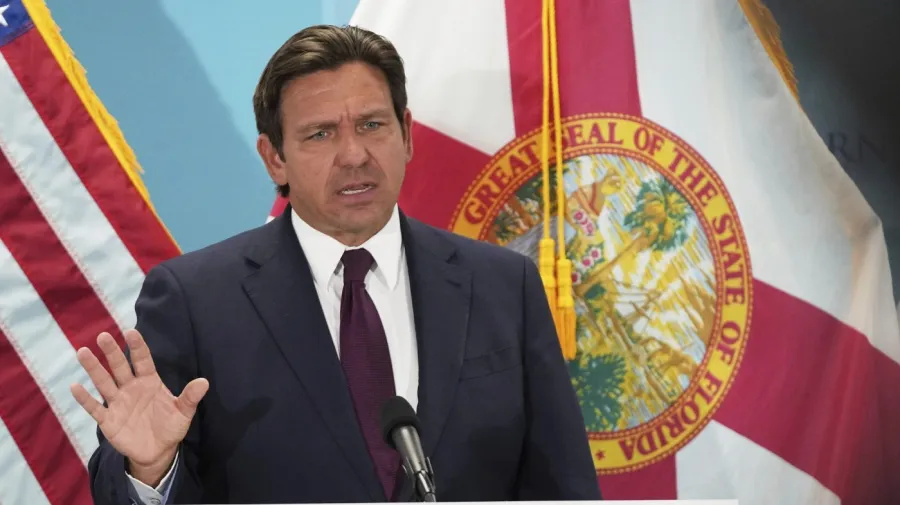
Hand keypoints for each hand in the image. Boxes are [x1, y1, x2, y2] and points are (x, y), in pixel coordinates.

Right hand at [70, 329, 208, 485]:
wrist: (157, 451)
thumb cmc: (170, 426)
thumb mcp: (183, 412)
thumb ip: (190, 397)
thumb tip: (204, 382)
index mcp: (149, 382)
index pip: (143, 360)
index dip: (137, 347)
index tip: (130, 331)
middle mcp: (131, 388)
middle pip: (120, 367)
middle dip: (112, 352)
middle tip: (103, 335)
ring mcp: (118, 403)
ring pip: (104, 382)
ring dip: (94, 369)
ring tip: (83, 352)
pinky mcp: (108, 420)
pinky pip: (95, 407)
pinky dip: (85, 398)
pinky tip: (75, 386)